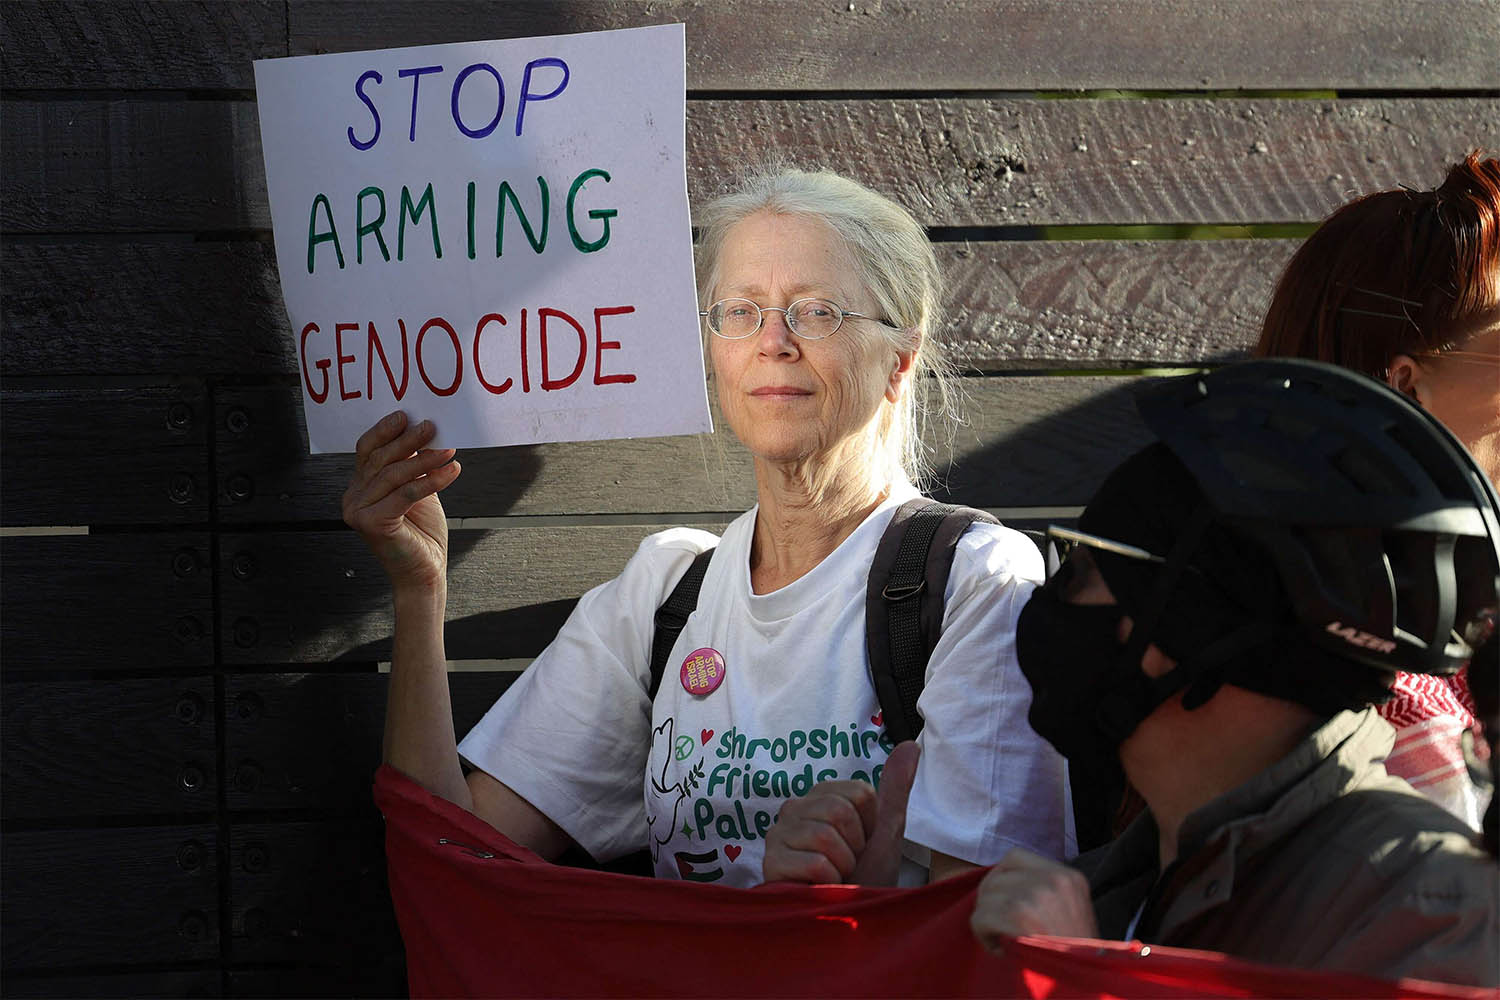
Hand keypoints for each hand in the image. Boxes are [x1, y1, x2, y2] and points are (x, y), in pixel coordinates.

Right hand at [342, 410, 461, 591]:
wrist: (424, 572)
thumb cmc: (421, 533)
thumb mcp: (417, 490)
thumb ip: (412, 465)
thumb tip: (424, 432)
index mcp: (359, 487)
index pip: (367, 450)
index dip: (385, 431)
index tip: (405, 415)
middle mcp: (353, 498)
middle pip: (380, 459)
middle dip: (408, 441)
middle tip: (431, 426)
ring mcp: (358, 511)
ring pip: (394, 475)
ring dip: (425, 459)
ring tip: (448, 450)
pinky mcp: (373, 523)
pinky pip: (406, 494)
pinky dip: (431, 480)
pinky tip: (451, 472)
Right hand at [762, 741, 918, 885]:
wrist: (847, 922)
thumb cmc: (864, 877)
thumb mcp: (886, 832)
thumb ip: (894, 789)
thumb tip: (911, 744)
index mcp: (821, 795)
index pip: (858, 793)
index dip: (869, 826)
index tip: (861, 845)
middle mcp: (793, 808)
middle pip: (839, 811)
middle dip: (854, 847)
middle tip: (847, 864)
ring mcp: (777, 834)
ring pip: (825, 836)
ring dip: (843, 866)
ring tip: (834, 877)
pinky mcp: (770, 863)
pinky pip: (816, 863)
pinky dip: (829, 882)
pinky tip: (819, 888)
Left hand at [970, 847, 1097, 950]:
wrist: (1086, 983)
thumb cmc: (1076, 955)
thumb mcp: (1073, 912)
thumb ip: (1046, 893)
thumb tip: (1004, 885)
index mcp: (1069, 877)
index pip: (1015, 857)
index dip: (1003, 879)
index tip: (1005, 902)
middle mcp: (1054, 879)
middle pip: (997, 876)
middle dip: (992, 901)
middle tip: (1000, 926)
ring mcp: (1036, 895)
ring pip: (987, 897)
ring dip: (988, 919)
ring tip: (1003, 939)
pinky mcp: (1019, 915)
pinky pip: (980, 917)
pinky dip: (983, 935)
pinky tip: (1000, 949)